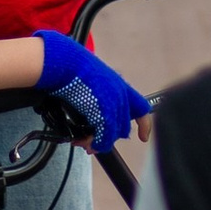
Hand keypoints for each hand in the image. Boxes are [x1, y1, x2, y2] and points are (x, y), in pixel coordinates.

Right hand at [34, 31, 151, 151]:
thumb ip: (98, 100)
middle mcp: (121, 95)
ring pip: (114, 133)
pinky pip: (105, 137)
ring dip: (100, 142)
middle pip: (124, 126)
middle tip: (95, 142)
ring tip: (87, 144)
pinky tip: (87, 144)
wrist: (67, 65)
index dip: (143, 124)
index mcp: (120, 86)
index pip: (140, 108)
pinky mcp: (105, 114)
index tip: (143, 137)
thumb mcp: (92, 83)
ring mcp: (114, 104)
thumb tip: (94, 120)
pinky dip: (96, 144)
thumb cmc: (73, 69)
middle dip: (109, 137)